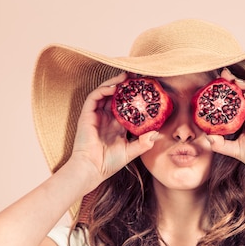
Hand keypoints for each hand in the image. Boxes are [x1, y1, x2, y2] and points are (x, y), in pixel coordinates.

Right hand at [68, 73, 157, 188]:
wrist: (92, 169)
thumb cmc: (109, 163)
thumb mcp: (131, 151)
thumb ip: (144, 143)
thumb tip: (157, 133)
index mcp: (117, 124)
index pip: (126, 105)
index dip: (135, 96)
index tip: (146, 88)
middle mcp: (106, 117)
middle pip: (116, 95)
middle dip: (126, 84)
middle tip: (138, 76)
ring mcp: (96, 115)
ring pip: (105, 92)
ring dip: (115, 83)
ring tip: (127, 76)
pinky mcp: (87, 115)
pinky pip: (94, 97)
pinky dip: (103, 90)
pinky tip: (114, 87)